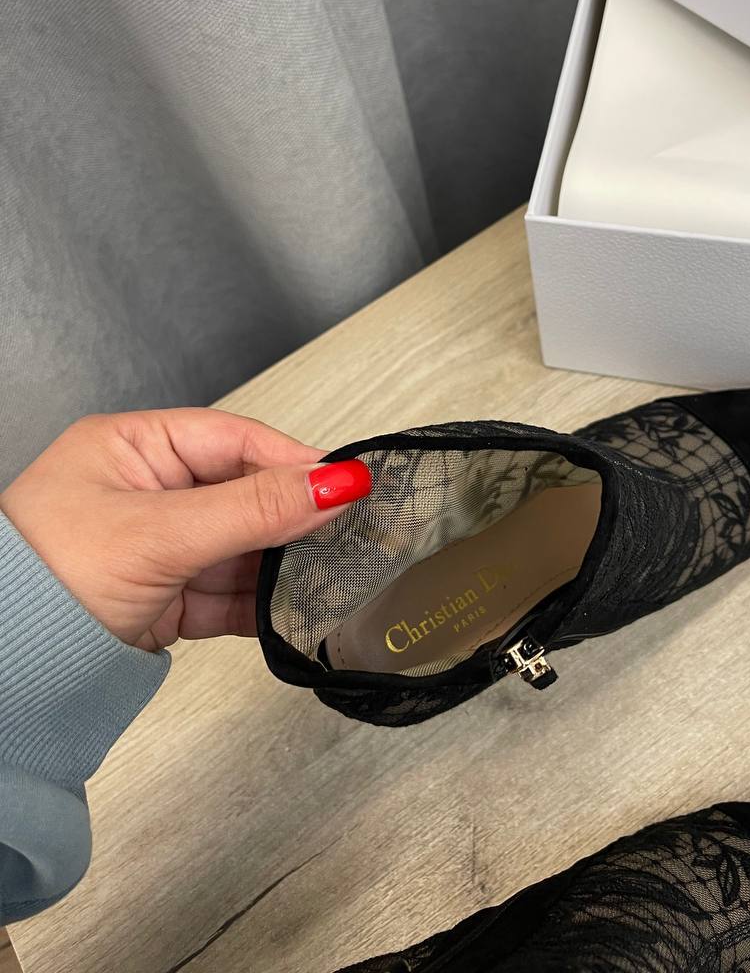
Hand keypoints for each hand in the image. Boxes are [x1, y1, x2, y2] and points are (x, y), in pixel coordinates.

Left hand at [0, 409, 370, 650]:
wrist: (4, 676)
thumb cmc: (46, 581)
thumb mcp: (160, 534)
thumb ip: (253, 509)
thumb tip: (336, 481)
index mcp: (131, 447)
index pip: (231, 440)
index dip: (291, 461)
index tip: (346, 482)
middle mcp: (144, 490)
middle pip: (240, 494)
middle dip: (290, 517)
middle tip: (348, 532)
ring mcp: (154, 546)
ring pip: (238, 547)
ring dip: (280, 565)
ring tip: (331, 573)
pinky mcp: (162, 598)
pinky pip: (224, 593)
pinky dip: (258, 603)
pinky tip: (294, 607)